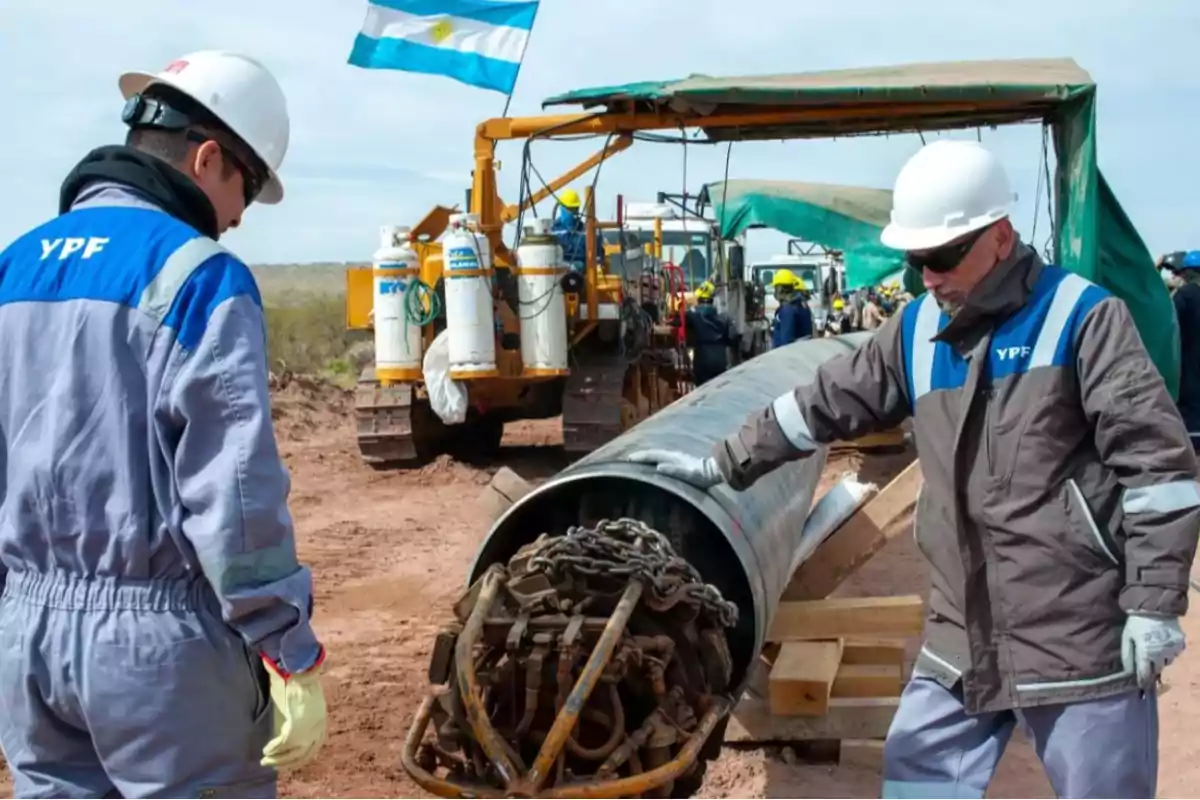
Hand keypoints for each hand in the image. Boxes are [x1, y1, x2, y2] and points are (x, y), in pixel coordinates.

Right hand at [261, 649, 328, 769]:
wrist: (299, 669)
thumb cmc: (298, 684)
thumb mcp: (300, 705)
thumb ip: (296, 719)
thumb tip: (286, 730)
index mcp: (321, 723)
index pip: (313, 748)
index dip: (299, 758)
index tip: (287, 762)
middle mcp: (318, 728)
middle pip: (304, 754)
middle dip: (287, 762)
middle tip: (271, 764)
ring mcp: (309, 728)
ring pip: (293, 752)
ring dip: (278, 758)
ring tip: (266, 759)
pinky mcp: (297, 725)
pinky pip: (284, 743)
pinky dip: (274, 748)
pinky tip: (266, 749)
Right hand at [627, 449, 724, 488]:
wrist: (713, 472)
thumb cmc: (700, 476)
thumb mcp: (688, 474)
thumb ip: (674, 470)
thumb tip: (658, 467)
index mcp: (672, 457)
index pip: (652, 455)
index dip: (641, 457)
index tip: (629, 459)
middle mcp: (672, 456)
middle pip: (653, 454)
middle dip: (641, 456)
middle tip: (629, 460)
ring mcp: (676, 459)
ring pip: (657, 456)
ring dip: (647, 458)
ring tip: (638, 462)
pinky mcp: (679, 463)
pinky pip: (662, 460)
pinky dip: (654, 461)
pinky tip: (654, 466)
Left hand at [1121, 613, 1185, 689]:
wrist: (1156, 607)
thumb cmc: (1136, 622)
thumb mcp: (1127, 637)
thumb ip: (1127, 655)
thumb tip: (1128, 672)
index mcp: (1146, 654)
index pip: (1144, 674)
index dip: (1142, 681)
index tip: (1140, 687)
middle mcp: (1161, 655)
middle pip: (1156, 669)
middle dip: (1151, 670)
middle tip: (1146, 668)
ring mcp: (1173, 649)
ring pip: (1166, 662)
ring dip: (1160, 661)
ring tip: (1153, 653)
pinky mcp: (1180, 643)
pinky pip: (1174, 653)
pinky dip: (1168, 652)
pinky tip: (1162, 644)